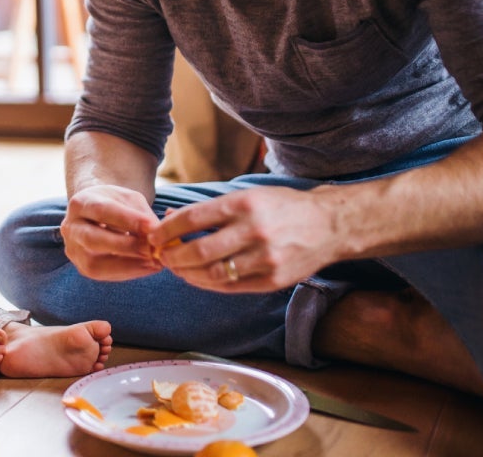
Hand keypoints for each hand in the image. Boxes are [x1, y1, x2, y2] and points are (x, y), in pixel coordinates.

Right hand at [61, 184, 163, 280]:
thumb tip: (156, 234)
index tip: (151, 226)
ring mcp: (73, 250)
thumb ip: (141, 215)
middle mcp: (70, 228)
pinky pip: (103, 274)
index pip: (101, 211)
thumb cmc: (117, 204)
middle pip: (92, 240)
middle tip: (151, 249)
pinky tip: (147, 267)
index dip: (127, 219)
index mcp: (80, 203)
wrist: (98, 215)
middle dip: (125, 246)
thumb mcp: (130, 200)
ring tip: (154, 262)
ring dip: (127, 265)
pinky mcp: (82, 267)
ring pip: (95, 264)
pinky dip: (128, 272)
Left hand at [149, 185, 345, 291]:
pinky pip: (231, 287)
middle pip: (198, 251)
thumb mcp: (247, 195)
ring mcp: (265, 258)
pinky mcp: (273, 280)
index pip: (192, 219)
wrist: (329, 225)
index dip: (167, 230)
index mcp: (243, 204)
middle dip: (172, 257)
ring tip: (177, 269)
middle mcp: (253, 231)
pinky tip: (198, 278)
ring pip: (213, 274)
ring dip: (187, 274)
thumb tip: (170, 218)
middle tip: (162, 256)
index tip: (153, 236)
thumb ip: (210, 209)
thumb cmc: (281, 206)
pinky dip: (208, 284)